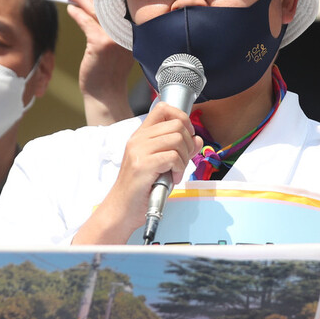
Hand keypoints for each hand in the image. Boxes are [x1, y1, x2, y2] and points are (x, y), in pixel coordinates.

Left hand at [65, 0, 135, 125]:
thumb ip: (112, 25)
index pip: (121, 1)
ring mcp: (115, 37)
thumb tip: (99, 2)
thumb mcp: (115, 43)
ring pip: (95, 10)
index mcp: (134, 29)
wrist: (106, 94)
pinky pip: (86, 23)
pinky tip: (70, 8)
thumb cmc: (108, 70)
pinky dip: (77, 14)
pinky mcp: (101, 44)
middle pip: (108, 2)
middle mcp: (128, 31)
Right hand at [73, 102, 199, 243]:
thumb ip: (179, 150)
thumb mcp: (162, 164)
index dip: (181, 118)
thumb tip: (197, 139)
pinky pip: (173, 157)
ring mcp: (139, 150)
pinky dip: (179, 168)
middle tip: (183, 160)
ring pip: (177, 139)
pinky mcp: (143, 164)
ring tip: (176, 171)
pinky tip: (172, 178)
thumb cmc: (141, 189)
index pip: (163, 109)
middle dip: (188, 143)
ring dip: (183, 157)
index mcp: (141, 136)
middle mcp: (138, 139)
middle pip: (176, 124)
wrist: (122, 209)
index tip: (187, 134)